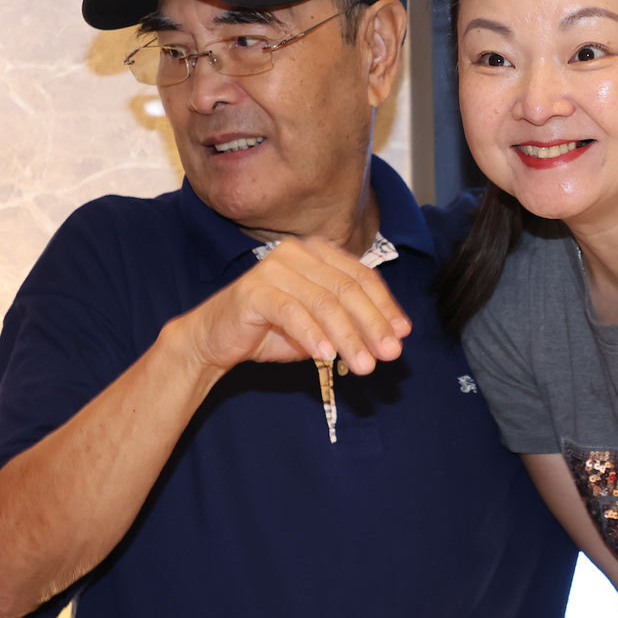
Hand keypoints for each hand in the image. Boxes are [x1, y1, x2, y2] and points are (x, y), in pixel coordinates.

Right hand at [171, 237, 410, 378]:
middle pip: (347, 289)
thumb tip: (393, 336)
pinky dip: (313, 334)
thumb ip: (352, 324)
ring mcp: (274, 267)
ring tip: (363, 365)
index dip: (385, 307)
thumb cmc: (271, 330)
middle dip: (373, 324)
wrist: (215, 339)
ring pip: (323, 302)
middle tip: (389, 354)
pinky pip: (291, 311)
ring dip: (348, 337)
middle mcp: (299, 252)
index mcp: (319, 253)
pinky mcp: (253, 289)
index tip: (402, 335)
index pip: (362, 277)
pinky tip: (327, 356)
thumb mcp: (321, 327)